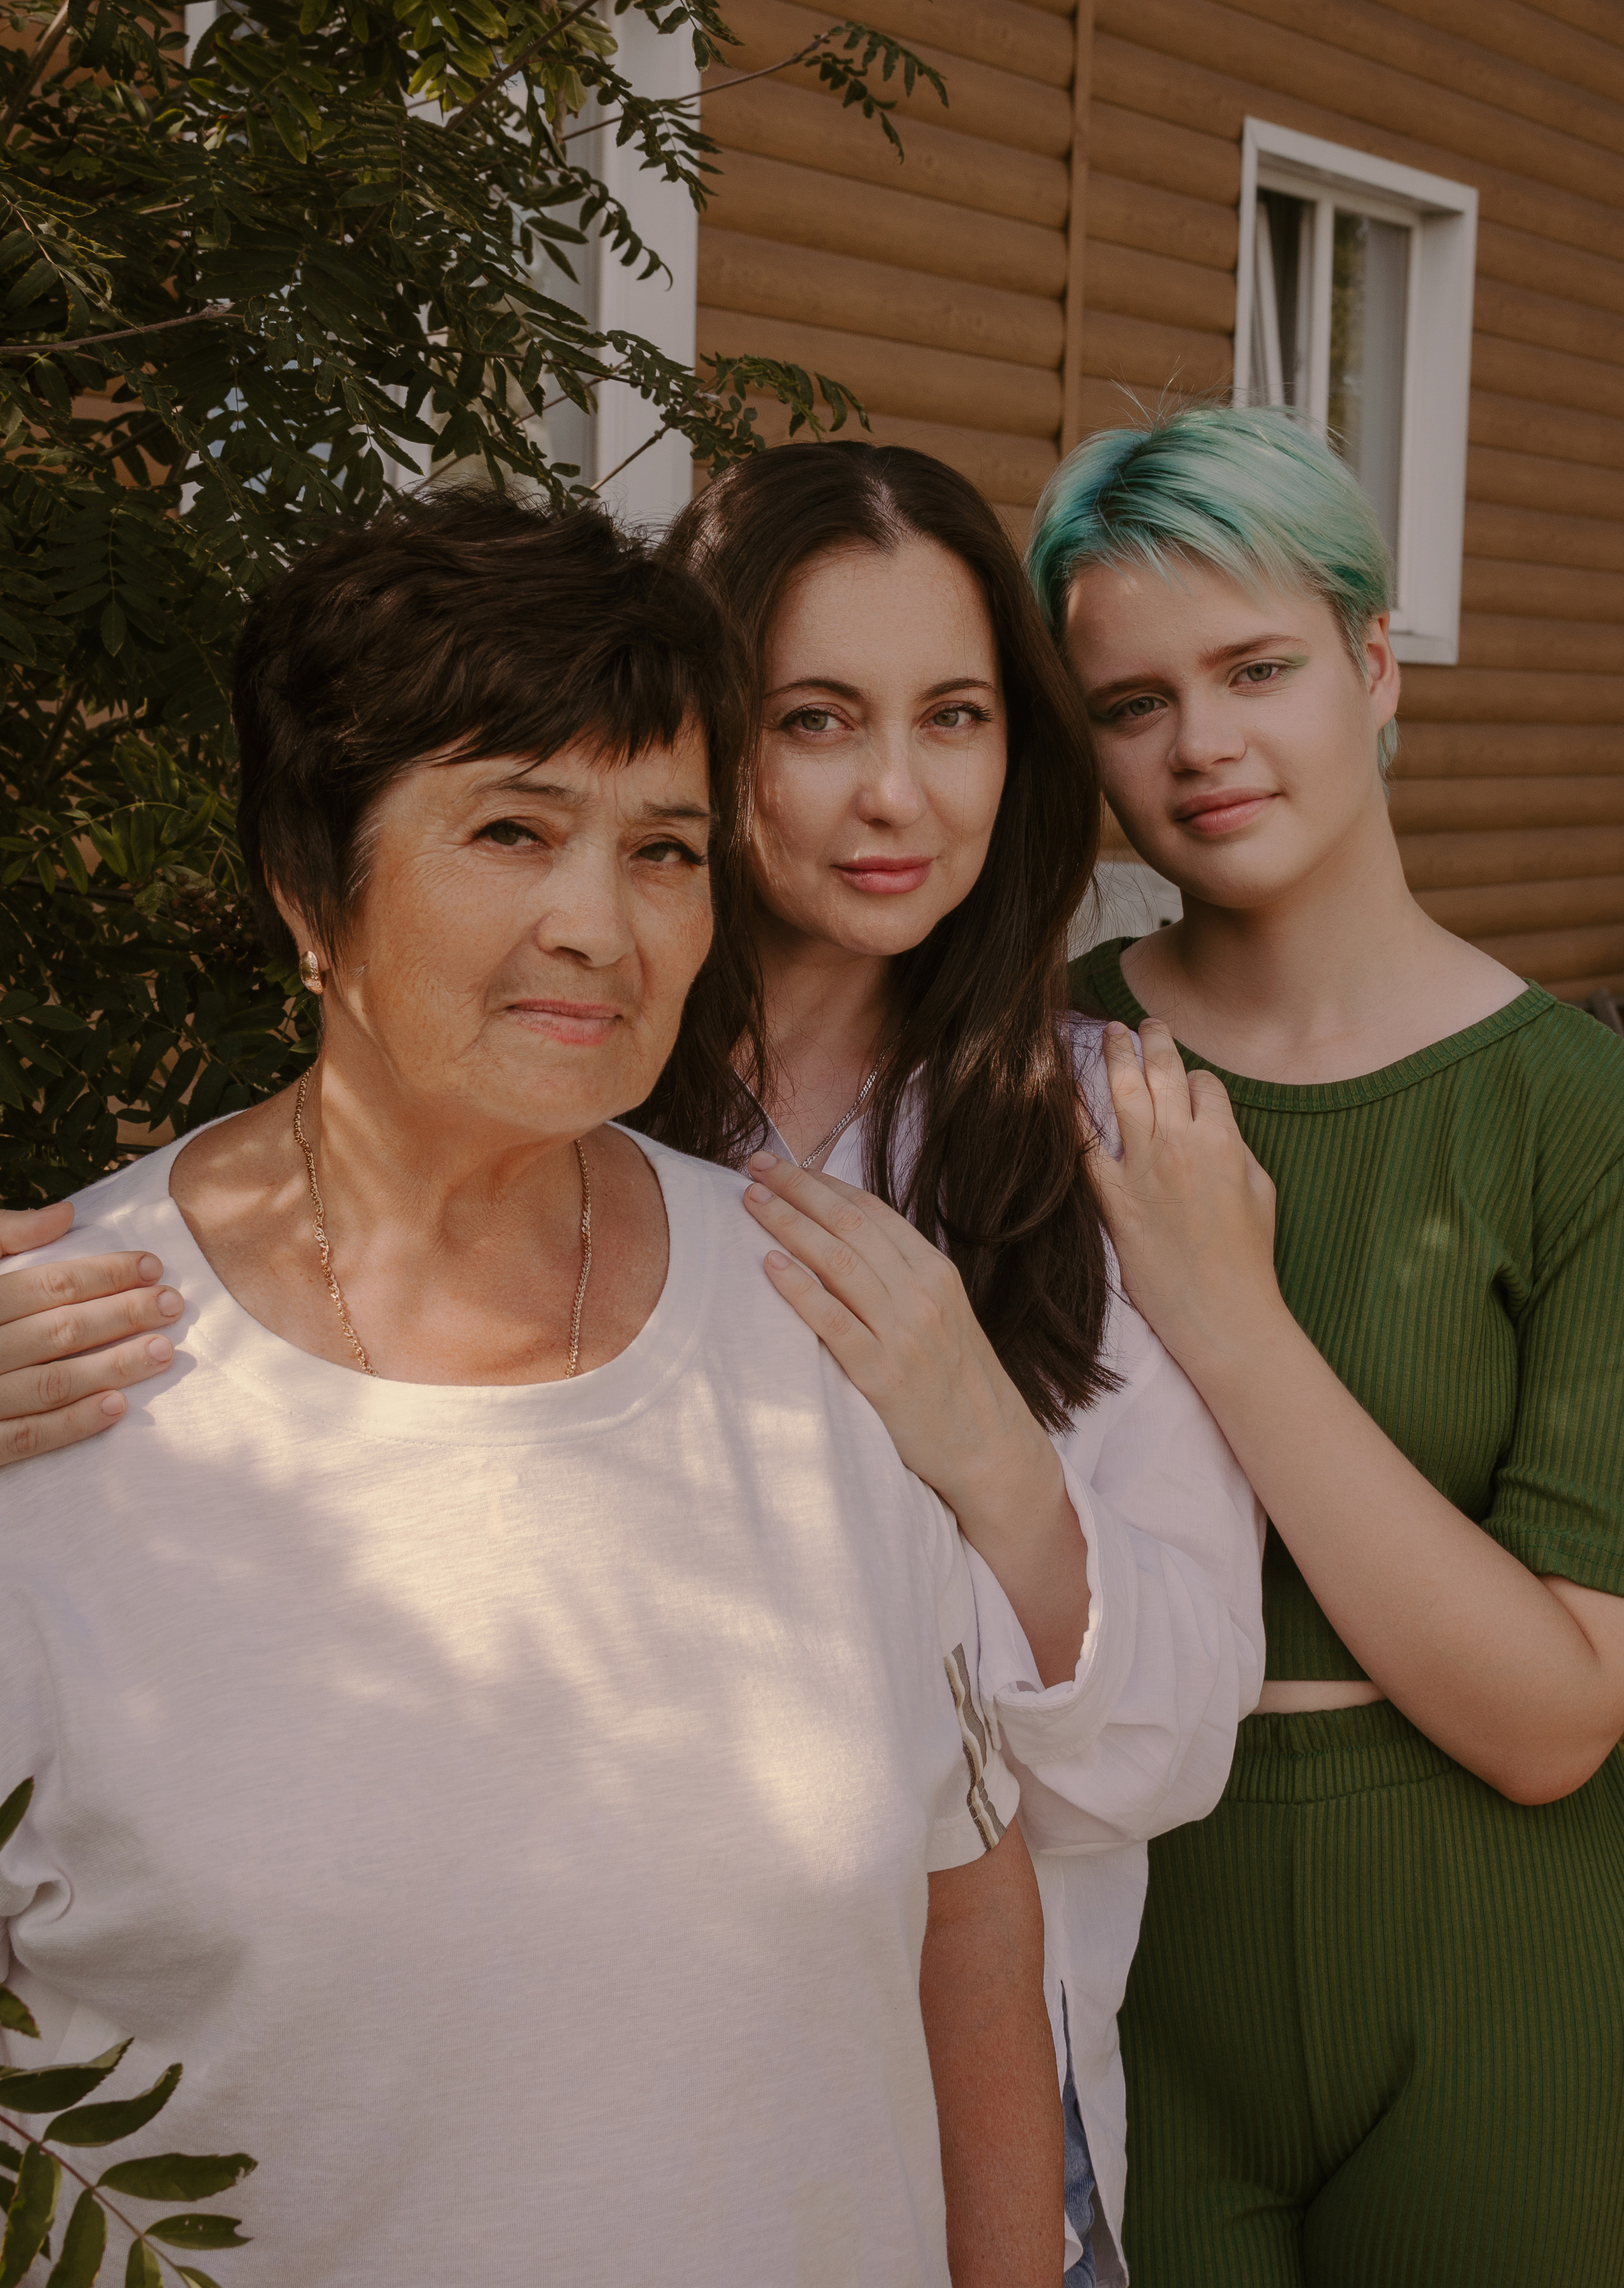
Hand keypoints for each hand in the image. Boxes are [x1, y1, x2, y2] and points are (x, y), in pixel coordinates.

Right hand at [0, 1202, 184, 1463]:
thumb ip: (1, 1234)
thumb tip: (64, 1215)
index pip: (46, 1285)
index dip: (103, 1274)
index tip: (151, 1265)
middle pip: (56, 1332)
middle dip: (120, 1316)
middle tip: (173, 1304)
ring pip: (48, 1385)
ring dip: (111, 1367)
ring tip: (161, 1350)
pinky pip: (23, 1438)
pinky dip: (71, 1425)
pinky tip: (117, 1408)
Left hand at [742, 1153, 1089, 1684]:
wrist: (988, 1447)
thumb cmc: (951, 1378)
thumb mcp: (938, 1313)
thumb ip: (897, 1276)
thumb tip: (836, 1235)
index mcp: (935, 1271)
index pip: (870, 1209)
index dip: (821, 1181)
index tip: (781, 1165)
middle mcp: (923, 1293)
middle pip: (850, 1224)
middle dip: (797, 1189)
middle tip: (753, 1166)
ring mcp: (905, 1333)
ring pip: (839, 1262)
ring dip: (790, 1225)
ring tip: (751, 1202)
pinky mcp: (884, 1375)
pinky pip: (835, 1323)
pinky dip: (801, 1290)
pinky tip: (770, 1266)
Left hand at [1093, 1020, 1279, 1370]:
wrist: (1221, 1312)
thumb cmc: (1248, 1258)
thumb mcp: (1261, 1192)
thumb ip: (1236, 1149)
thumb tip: (1214, 1125)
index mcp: (1224, 1142)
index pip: (1205, 1085)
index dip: (1198, 1079)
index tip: (1190, 1084)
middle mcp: (1181, 1145)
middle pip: (1163, 1074)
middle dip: (1153, 1040)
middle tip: (1143, 1022)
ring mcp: (1144, 1169)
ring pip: (1125, 1093)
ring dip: (1115, 1055)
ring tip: (1110, 1031)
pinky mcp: (1114, 1198)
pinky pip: (1085, 1145)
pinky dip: (1071, 1111)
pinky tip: (1061, 1084)